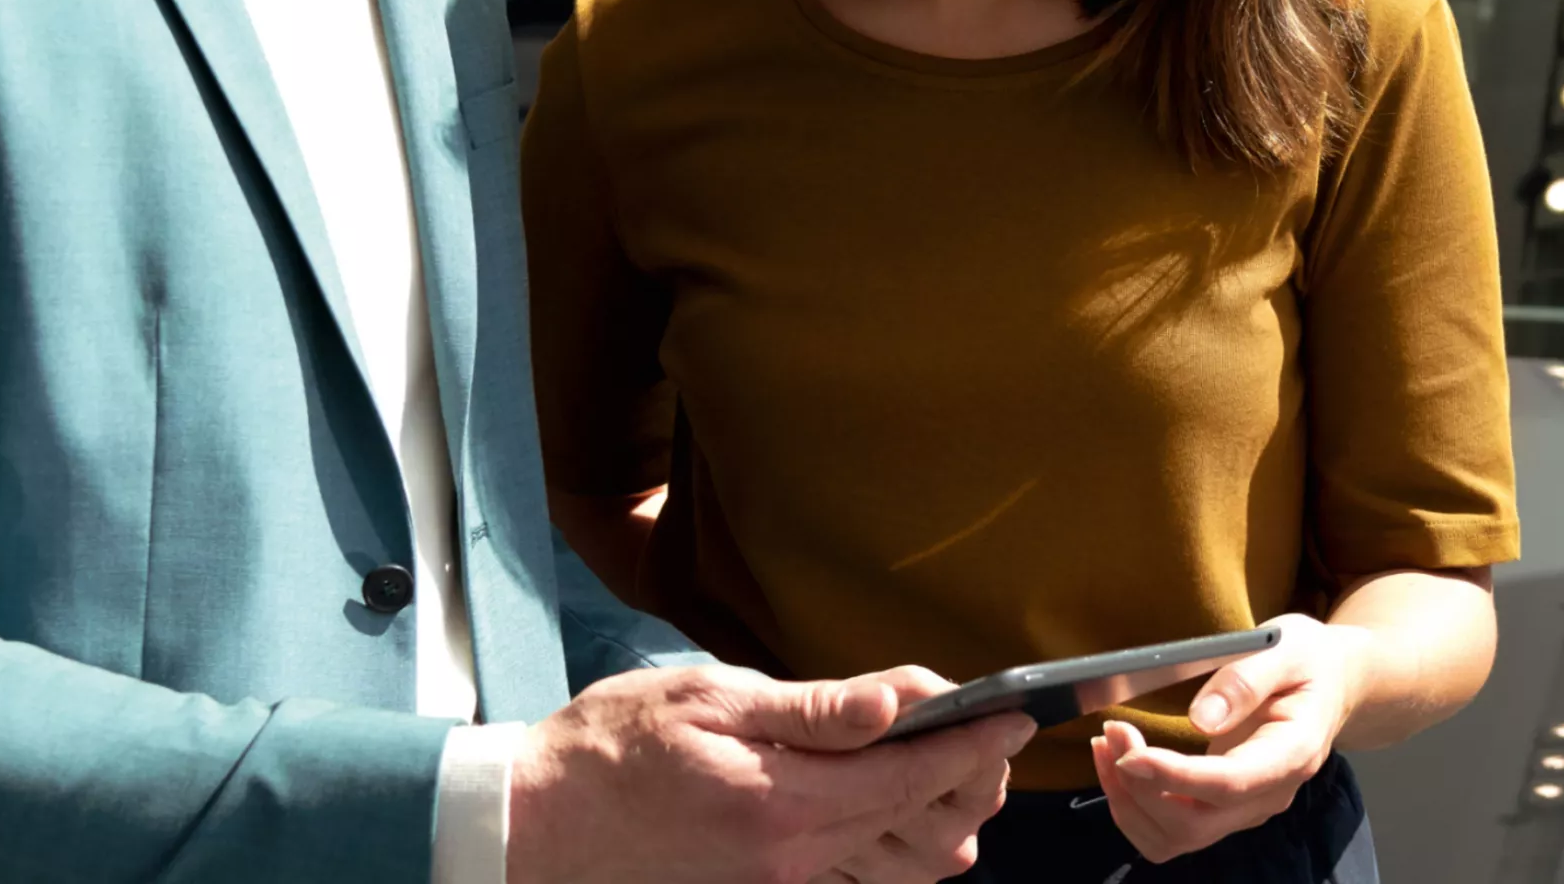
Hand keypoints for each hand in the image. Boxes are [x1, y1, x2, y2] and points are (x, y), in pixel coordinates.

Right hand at [508, 662, 1034, 883]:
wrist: (545, 822)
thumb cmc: (616, 744)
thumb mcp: (709, 698)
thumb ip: (810, 708)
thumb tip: (894, 702)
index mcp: (784, 800)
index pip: (910, 774)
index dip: (974, 743)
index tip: (1019, 714)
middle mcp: (796, 855)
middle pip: (920, 822)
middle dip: (971, 773)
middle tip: (993, 726)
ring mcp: (785, 879)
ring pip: (902, 861)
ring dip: (943, 811)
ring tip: (960, 758)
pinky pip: (862, 871)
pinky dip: (901, 839)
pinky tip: (902, 801)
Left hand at [1089, 615, 1371, 863]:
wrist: (1334, 683)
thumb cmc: (1309, 661)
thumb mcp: (1285, 649)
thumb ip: (1245, 680)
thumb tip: (1202, 718)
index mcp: (1291, 754)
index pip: (1229, 784)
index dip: (1174, 776)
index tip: (1129, 754)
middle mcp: (1269, 794)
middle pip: (1195, 823)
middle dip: (1140, 785)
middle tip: (1111, 732)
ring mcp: (1248, 807)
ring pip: (1178, 837)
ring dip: (1130, 803)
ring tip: (1106, 747)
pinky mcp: (1225, 806)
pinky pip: (1173, 831)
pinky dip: (1136, 808)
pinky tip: (1119, 767)